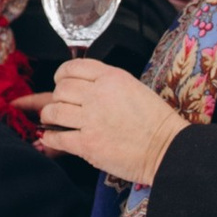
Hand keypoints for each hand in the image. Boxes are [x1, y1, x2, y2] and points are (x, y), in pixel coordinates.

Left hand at [30, 58, 186, 186]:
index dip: (61, 75)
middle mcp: (99, 94)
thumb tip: (79, 87)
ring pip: (53, 111)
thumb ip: (107, 85)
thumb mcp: (133, 88)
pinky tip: (52, 137)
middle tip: (60, 105)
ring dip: (49, 116)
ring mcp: (92, 119)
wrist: (167, 149)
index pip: (73, 67)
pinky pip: (57, 136)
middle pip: (61, 89)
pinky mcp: (87, 143)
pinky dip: (50, 137)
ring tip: (53, 120)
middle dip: (57, 98)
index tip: (60, 82)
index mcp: (112, 77)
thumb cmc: (156, 122)